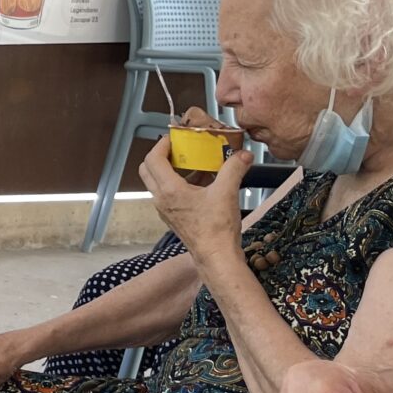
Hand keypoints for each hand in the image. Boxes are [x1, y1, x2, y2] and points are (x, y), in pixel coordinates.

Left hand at [138, 135, 248, 263]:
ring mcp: (165, 209)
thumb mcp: (227, 192)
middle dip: (161, 155)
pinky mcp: (173, 217)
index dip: (162, 144)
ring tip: (194, 162)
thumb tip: (243, 154)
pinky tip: (203, 182)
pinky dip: (179, 183)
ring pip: (158, 182)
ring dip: (172, 169)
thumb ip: (234, 168)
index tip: (175, 136)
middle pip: (148, 169)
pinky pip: (169, 194)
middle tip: (180, 148)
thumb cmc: (217, 227)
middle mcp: (161, 199)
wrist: (216, 256)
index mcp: (169, 190)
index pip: (153, 159)